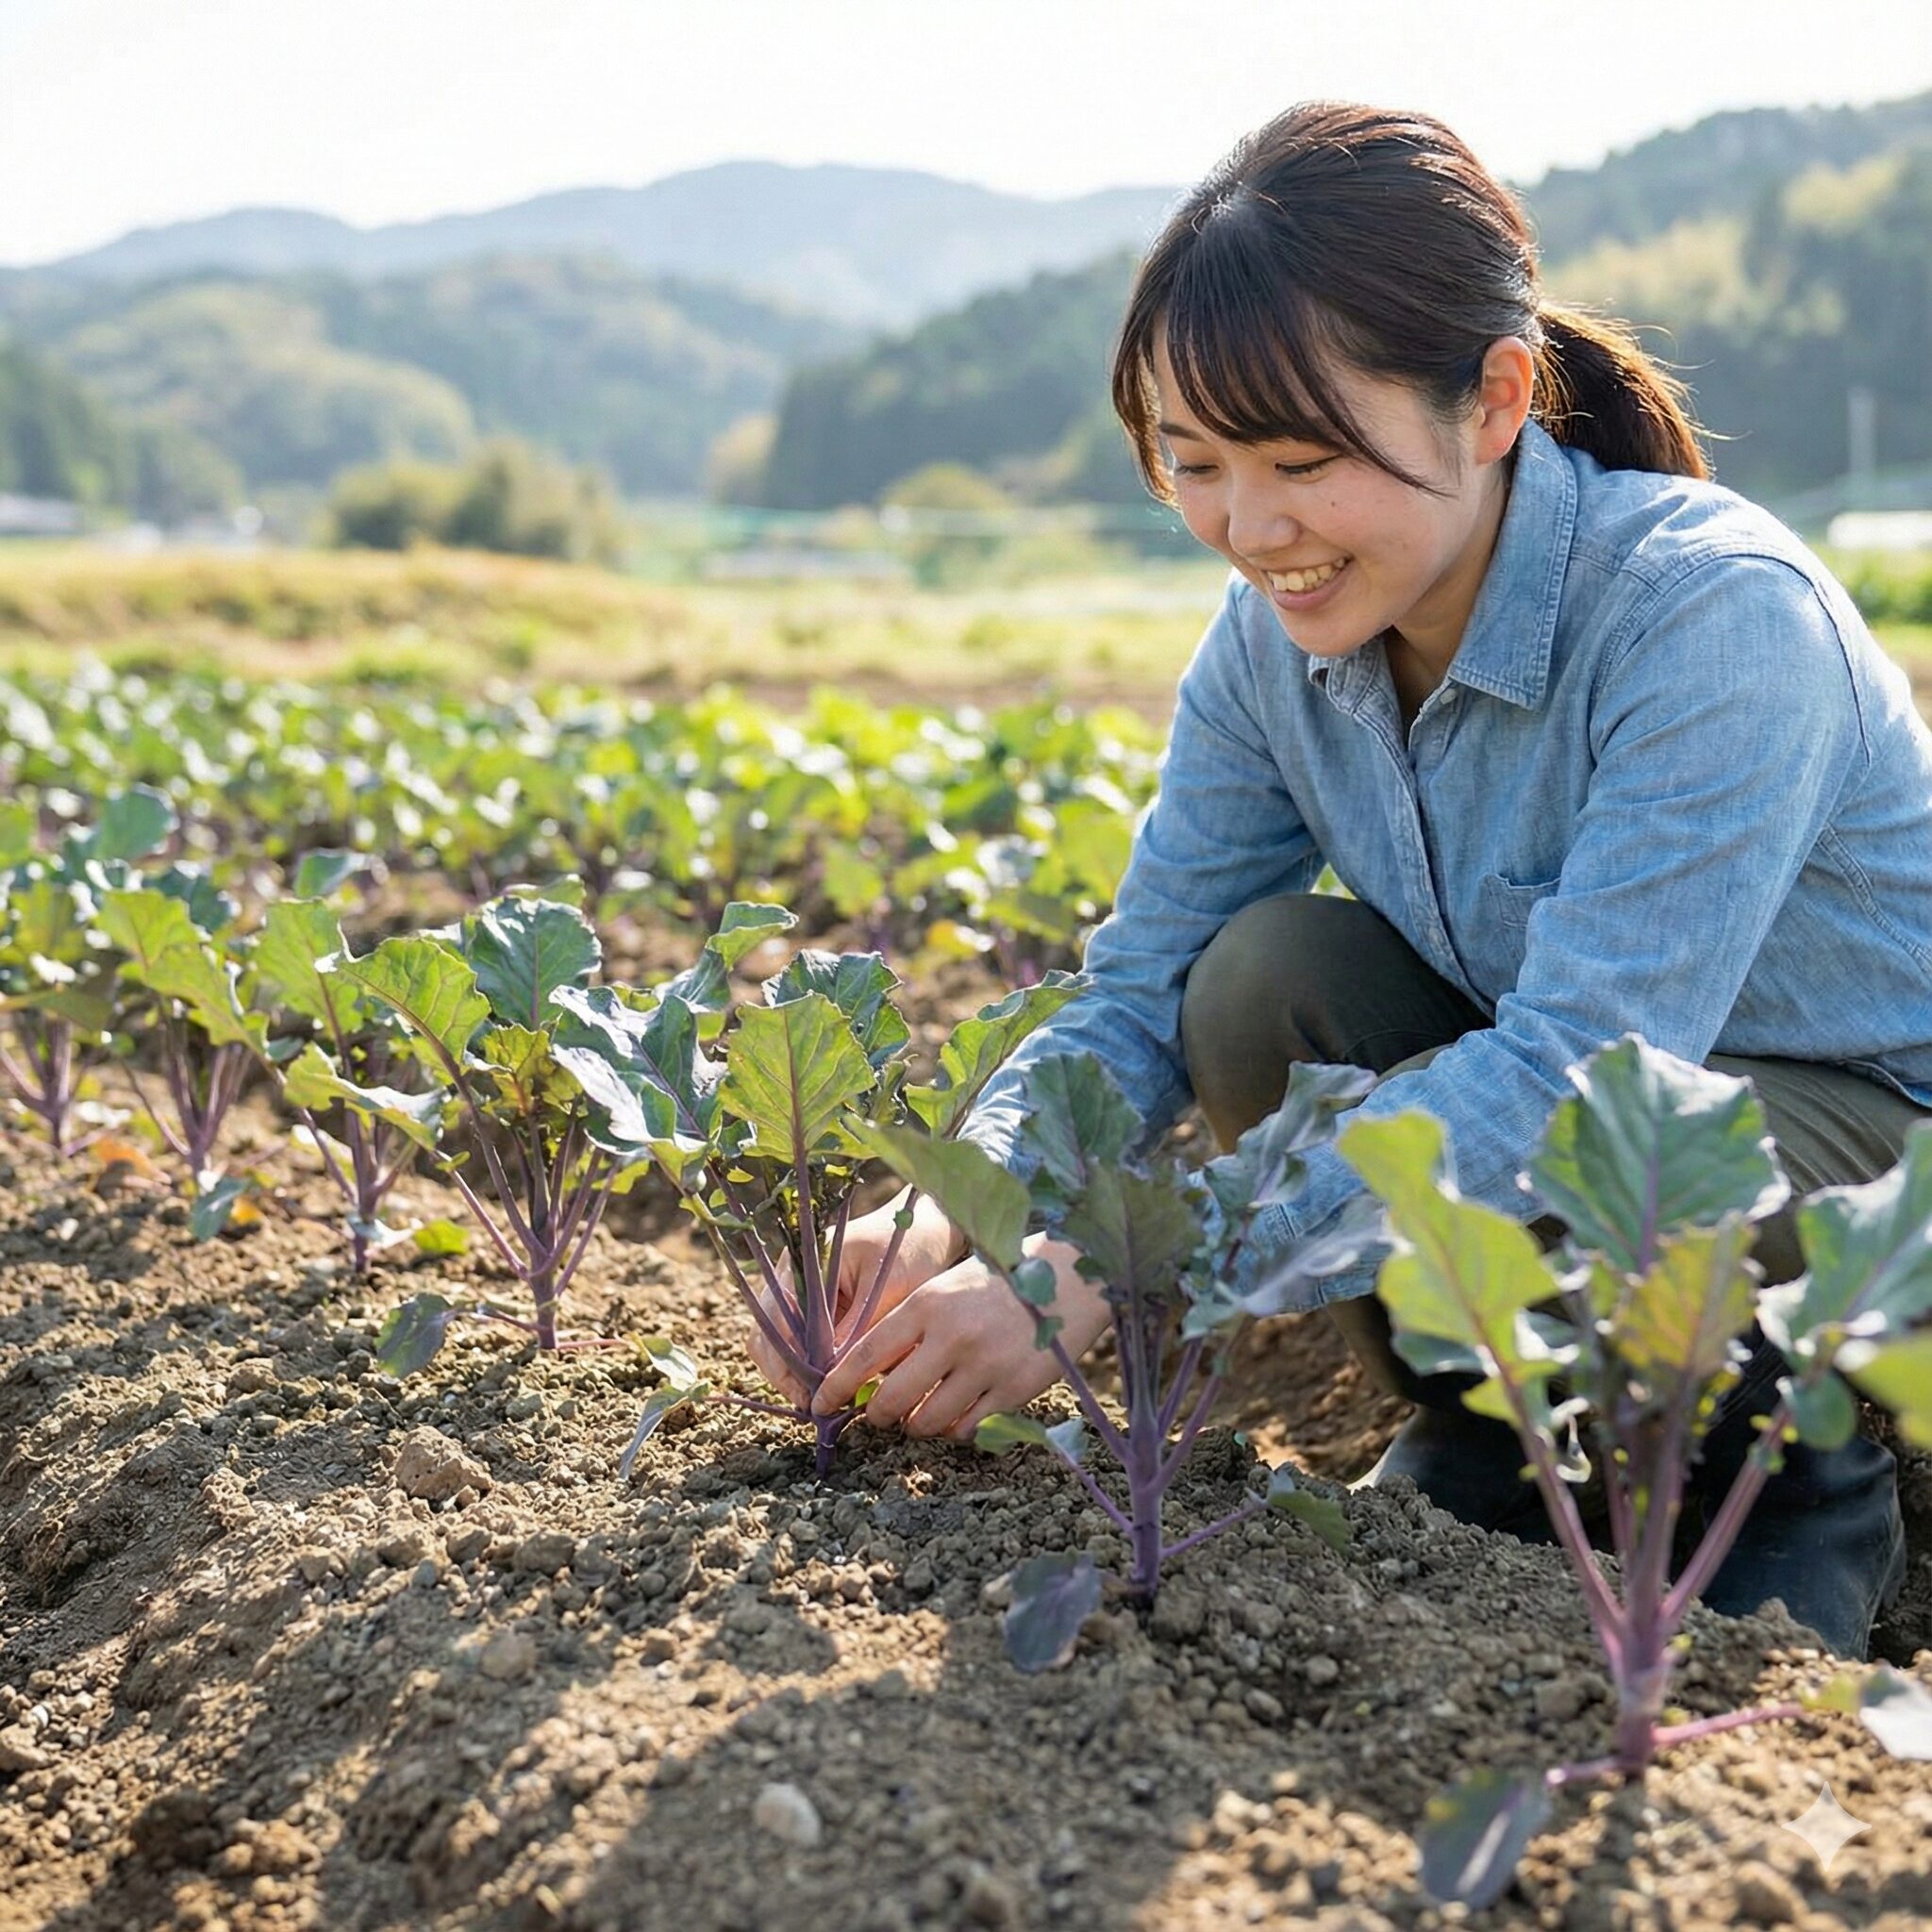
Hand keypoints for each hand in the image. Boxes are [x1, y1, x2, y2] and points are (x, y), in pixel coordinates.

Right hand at [743, 1188, 961, 1408]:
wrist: (926, 1227)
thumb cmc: (910, 1249)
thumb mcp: (886, 1291)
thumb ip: (856, 1330)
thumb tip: (831, 1377)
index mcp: (803, 1263)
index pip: (777, 1323)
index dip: (790, 1366)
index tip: (813, 1396)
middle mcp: (791, 1277)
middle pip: (766, 1337)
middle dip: (786, 1376)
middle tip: (814, 1407)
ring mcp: (798, 1290)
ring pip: (776, 1344)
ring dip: (794, 1374)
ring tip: (822, 1400)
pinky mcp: (815, 1305)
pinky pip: (797, 1342)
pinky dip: (808, 1364)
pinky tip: (829, 1382)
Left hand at [809, 1233, 1109, 1440]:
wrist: (1068, 1278)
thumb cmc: (995, 1283)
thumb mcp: (945, 1288)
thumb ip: (909, 1326)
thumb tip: (866, 1375)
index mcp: (927, 1303)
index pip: (865, 1355)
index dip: (835, 1386)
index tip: (819, 1404)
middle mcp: (951, 1336)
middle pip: (890, 1400)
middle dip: (876, 1414)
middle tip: (878, 1413)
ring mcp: (984, 1366)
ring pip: (926, 1422)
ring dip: (916, 1423)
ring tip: (921, 1410)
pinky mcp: (1014, 1391)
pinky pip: (967, 1429)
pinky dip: (955, 1428)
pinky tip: (960, 1411)